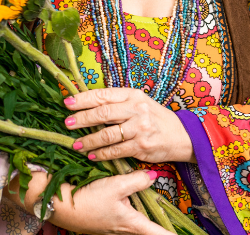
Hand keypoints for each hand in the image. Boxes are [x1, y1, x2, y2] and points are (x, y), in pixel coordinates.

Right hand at [8, 169, 168, 234]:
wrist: (57, 206)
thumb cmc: (87, 198)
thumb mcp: (115, 186)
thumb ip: (137, 181)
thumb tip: (154, 177)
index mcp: (131, 223)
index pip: (158, 234)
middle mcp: (124, 229)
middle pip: (147, 230)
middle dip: (159, 228)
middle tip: (173, 226)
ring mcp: (113, 227)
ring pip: (135, 224)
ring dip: (144, 220)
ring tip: (155, 214)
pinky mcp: (104, 222)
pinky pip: (122, 219)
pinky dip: (129, 212)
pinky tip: (126, 202)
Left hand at [64, 88, 194, 163]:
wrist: (181, 136)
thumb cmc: (155, 118)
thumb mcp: (139, 102)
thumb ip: (118, 102)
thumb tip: (88, 104)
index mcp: (133, 95)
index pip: (103, 95)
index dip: (83, 99)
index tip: (67, 102)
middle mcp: (136, 109)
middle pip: (103, 113)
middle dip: (82, 119)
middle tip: (67, 123)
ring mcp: (139, 128)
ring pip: (107, 134)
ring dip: (89, 140)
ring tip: (76, 144)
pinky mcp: (141, 146)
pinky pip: (116, 151)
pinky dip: (102, 154)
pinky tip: (92, 155)